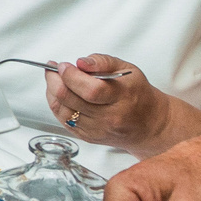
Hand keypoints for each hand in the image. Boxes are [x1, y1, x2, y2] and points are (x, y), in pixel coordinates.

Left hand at [43, 54, 163, 146]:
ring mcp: (98, 130)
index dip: (71, 76)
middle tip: (54, 69)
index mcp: (122, 98)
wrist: (148, 124)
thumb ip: (103, 62)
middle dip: (55, 81)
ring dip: (52, 92)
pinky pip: (64, 121)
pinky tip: (60, 94)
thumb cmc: (138, 94)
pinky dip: (57, 105)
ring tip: (55, 79)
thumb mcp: (128, 70)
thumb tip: (81, 62)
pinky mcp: (88, 137)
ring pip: (63, 111)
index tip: (64, 65)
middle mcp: (109, 117)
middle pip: (72, 100)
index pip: (91, 90)